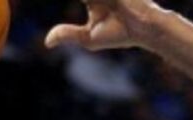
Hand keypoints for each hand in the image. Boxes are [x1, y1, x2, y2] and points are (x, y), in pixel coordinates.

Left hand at [45, 0, 170, 51]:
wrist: (145, 28)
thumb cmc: (121, 34)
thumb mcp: (89, 38)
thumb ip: (68, 35)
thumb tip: (46, 42)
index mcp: (90, 0)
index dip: (78, 2)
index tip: (63, 8)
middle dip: (85, 3)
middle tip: (99, 12)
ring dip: (95, 3)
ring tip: (104, 12)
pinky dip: (97, 1)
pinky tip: (104, 5)